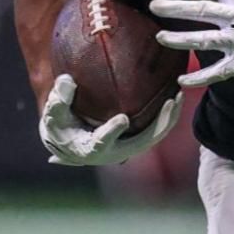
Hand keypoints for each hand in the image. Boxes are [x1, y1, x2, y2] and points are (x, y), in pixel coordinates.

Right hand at [38, 73, 180, 165]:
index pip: (102, 142)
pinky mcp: (135, 141)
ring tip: (179, 95)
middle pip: (142, 141)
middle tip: (171, 100)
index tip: (122, 119)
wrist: (68, 144)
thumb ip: (59, 99)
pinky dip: (166, 116)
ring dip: (168, 118)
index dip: (112, 131)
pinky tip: (176, 96)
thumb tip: (67, 79)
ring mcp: (127, 148)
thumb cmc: (59, 127)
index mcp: (91, 150)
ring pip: (154, 136)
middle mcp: (114, 153)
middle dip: (159, 123)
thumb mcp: (53, 115)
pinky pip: (156, 130)